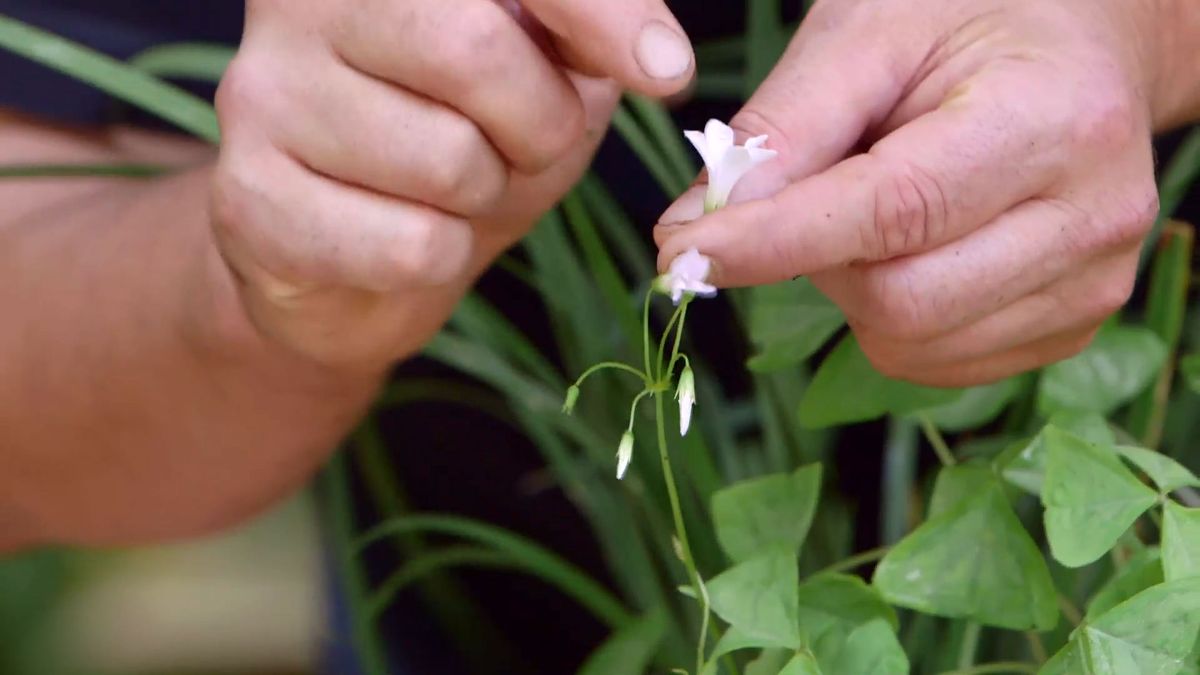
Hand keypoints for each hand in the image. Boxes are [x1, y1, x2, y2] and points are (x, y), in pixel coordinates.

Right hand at [212, 0, 693, 370]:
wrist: (354, 255)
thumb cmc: (461, 136)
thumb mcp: (544, 67)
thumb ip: (590, 33)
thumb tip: (659, 63)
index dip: (603, 10)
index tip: (665, 72)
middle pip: (474, 52)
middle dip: (542, 122)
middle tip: (531, 143)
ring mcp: (261, 95)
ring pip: (448, 161)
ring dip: (487, 197)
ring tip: (456, 188)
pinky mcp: (249, 198)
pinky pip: (409, 244)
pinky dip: (442, 257)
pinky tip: (407, 237)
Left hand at [656, 0, 1163, 386]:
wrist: (1082, 47)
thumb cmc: (967, 20)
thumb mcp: (866, 34)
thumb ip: (782, 131)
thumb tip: (690, 232)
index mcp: (1052, 118)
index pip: (892, 211)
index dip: (774, 240)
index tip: (682, 251)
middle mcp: (1093, 215)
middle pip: (899, 300)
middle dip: (818, 261)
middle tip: (811, 198)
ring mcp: (1093, 284)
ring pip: (911, 343)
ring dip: (853, 291)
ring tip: (876, 210)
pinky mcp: (1072, 327)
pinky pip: (938, 363)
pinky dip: (893, 322)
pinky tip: (912, 251)